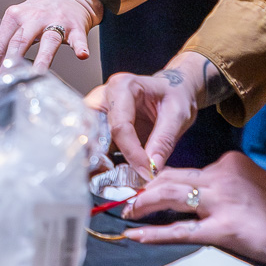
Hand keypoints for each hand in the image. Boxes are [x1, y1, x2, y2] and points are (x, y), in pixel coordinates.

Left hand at [0, 0, 100, 78]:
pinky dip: (80, 47)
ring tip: (38, 72)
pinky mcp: (76, 28)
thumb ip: (9, 39)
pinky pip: (78, 39)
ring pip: (48, 41)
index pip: (1, 42)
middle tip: (6, 81)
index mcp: (16, 16)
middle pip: (20, 42)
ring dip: (43, 58)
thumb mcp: (20, 17)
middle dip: (12, 64)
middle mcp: (34, 18)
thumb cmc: (43, 8)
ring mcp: (56, 22)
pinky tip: (81, 55)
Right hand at [84, 63, 202, 179]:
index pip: (119, 126)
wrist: (173, 90)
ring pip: (87, 138)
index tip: (147, 172)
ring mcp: (98, 109)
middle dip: (100, 156)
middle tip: (117, 179)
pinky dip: (101, 160)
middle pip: (92, 130)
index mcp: (122, 87)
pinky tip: (111, 173)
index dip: (132, 153)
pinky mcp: (98, 123)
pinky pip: (94, 143)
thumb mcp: (178, 115)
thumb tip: (152, 167)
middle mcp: (103, 96)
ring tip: (113, 179)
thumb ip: (164, 141)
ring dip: (97, 160)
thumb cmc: (175, 96)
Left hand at [123, 153, 265, 265]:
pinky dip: (154, 232)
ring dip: (142, 204)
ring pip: (169, 196)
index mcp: (228, 163)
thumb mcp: (254, 183)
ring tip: (124, 212)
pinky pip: (180, 230)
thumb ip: (227, 183)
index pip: (184, 168)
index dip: (157, 176)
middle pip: (169, 177)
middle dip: (141, 187)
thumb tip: (204, 194)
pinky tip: (137, 235)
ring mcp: (221, 201)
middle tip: (122, 195)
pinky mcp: (225, 228)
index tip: (139, 182)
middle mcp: (220, 176)